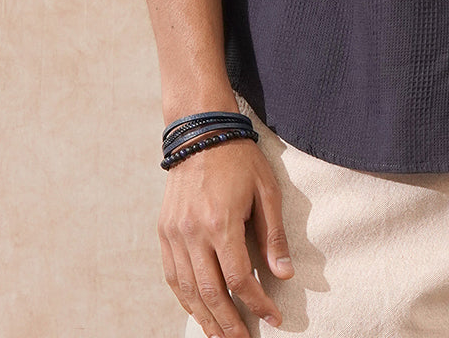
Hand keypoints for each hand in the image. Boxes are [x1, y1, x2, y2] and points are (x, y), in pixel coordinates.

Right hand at [158, 136, 294, 336]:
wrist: (200, 132)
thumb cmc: (239, 159)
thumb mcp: (266, 191)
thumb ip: (273, 236)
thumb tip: (284, 274)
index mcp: (221, 223)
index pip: (239, 279)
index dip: (257, 304)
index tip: (273, 318)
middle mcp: (193, 233)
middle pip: (210, 293)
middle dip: (229, 324)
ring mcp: (175, 234)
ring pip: (187, 290)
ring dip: (205, 319)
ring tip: (221, 337)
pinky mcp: (164, 232)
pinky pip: (172, 276)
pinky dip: (185, 299)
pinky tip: (198, 312)